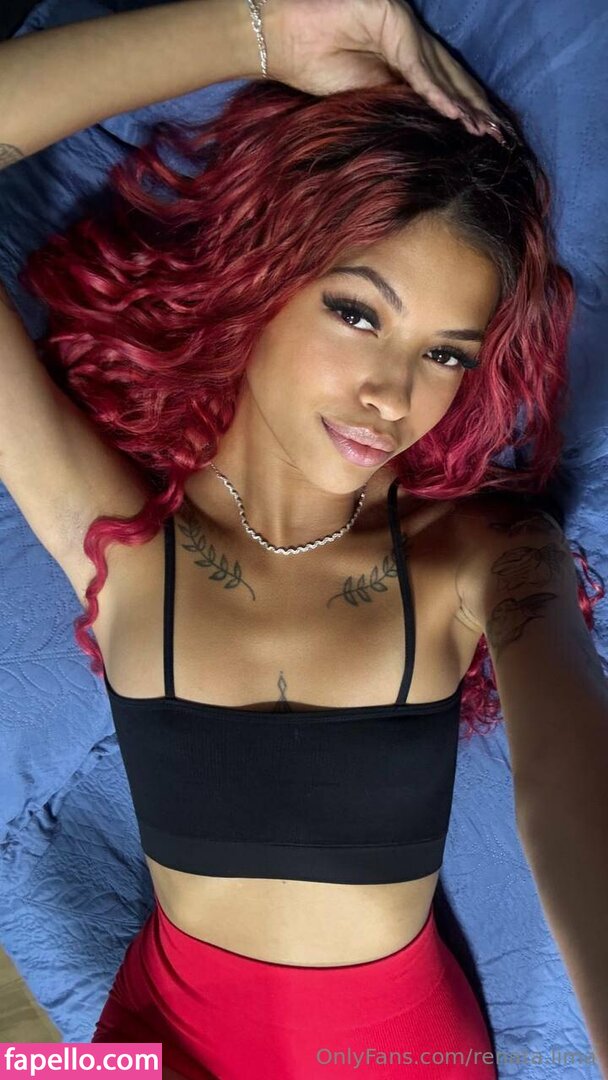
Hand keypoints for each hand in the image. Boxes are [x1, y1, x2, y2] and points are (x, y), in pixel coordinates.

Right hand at [262, 0, 502, 141]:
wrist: (279, 37)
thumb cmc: (312, 62)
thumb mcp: (362, 92)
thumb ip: (394, 98)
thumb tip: (427, 121)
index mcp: (402, 52)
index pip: (443, 81)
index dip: (465, 106)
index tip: (486, 134)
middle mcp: (409, 34)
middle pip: (451, 74)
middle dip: (476, 107)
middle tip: (501, 137)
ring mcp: (401, 23)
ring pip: (441, 70)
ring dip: (464, 104)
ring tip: (484, 131)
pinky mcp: (390, 16)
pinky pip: (417, 65)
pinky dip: (436, 91)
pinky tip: (454, 114)